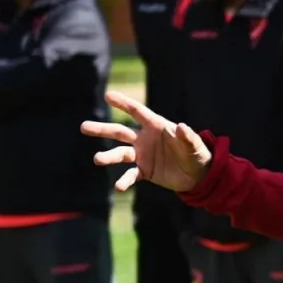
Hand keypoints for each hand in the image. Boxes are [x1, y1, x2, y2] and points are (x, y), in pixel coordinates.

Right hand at [80, 91, 211, 192]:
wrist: (198, 175)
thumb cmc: (197, 154)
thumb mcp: (194, 145)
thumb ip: (187, 137)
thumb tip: (181, 127)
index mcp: (157, 126)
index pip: (137, 112)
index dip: (123, 103)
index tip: (108, 96)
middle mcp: (146, 139)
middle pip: (120, 132)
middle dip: (102, 129)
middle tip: (83, 126)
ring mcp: (143, 155)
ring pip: (121, 153)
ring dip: (109, 156)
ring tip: (97, 160)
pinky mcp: (144, 171)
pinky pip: (131, 175)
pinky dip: (124, 181)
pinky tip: (118, 187)